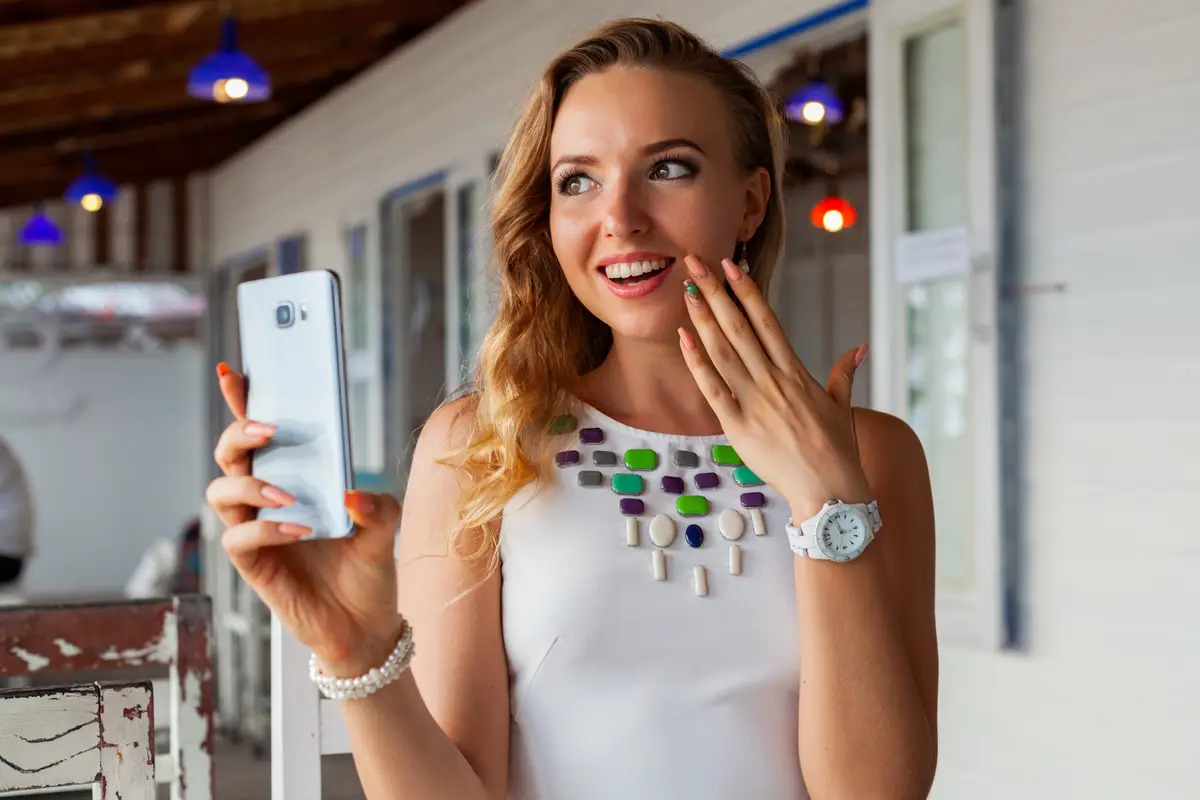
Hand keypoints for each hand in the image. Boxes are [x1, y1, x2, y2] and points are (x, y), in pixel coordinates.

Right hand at [206, 363, 402, 676]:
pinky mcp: (253, 565)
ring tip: (288, 492)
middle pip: (229, 453)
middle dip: (240, 431)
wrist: (366, 625)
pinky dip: (267, 528)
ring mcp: (255, 530)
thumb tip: (350, 494)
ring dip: (251, 482)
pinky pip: (239, 538)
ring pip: (222, 490)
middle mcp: (266, 498)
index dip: (242, 399)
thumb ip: (377, 505)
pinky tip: (299, 527)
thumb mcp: (386, 528)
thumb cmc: (368, 569)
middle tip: (270, 429)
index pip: (259, 432)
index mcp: (293, 476)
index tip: (235, 370)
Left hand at [678, 255, 870, 519]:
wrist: (829, 491)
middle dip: (715, 291)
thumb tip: (859, 347)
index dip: (747, 290)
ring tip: (686, 289)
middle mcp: (774, 380)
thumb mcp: (843, 405)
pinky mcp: (738, 426)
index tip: (730, 265)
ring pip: (723, 351)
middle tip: (694, 262)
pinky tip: (683, 337)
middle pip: (738, 326)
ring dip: (702, 318)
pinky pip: (713, 388)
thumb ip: (845, 372)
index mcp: (796, 371)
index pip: (767, 320)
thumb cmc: (837, 450)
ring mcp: (755, 402)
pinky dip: (696, 362)